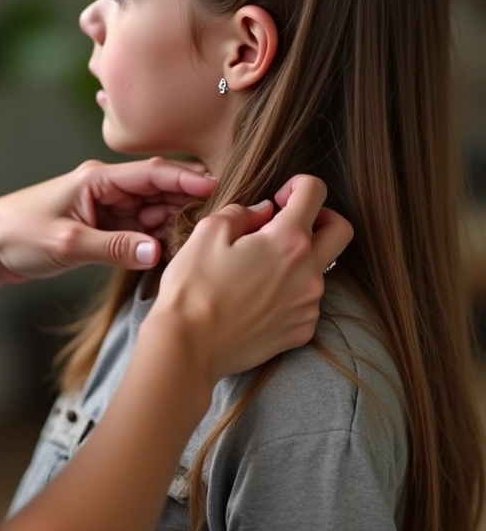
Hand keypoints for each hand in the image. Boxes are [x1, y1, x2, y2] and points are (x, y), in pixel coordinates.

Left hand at [0, 158, 215, 282]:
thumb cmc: (19, 232)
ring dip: (172, 225)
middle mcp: (107, 190)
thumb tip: (158, 251)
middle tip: (218, 222)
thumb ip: (114, 247)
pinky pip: (137, 232)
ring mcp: (106, 210)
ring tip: (200, 240)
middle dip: (187, 205)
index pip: (151, 174)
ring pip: (151, 213)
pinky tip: (172, 253)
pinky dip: (154, 241)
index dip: (186, 179)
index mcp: (98, 179)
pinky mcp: (102, 229)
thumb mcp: (68, 243)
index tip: (217, 187)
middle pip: (157, 193)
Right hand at [145, 175, 352, 383]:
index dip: (298, 185)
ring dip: (299, 258)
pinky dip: (291, 291)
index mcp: (287, 240)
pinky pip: (307, 301)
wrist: (189, 345)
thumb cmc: (193, 286)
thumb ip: (241, 212)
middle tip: (290, 222)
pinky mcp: (301, 331)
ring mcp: (308, 305)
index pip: (315, 193)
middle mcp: (308, 272)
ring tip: (259, 267)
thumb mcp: (208, 232)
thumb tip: (262, 210)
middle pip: (341, 231)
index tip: (279, 196)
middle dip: (322, 217)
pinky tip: (258, 296)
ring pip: (321, 269)